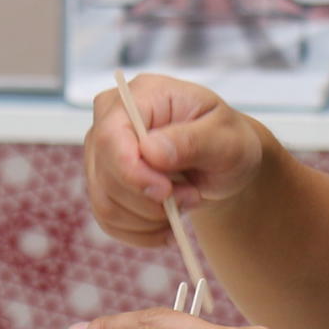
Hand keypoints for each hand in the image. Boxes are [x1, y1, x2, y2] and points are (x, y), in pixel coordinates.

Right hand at [83, 74, 267, 248]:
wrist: (223, 163)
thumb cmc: (227, 141)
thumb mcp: (227, 138)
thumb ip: (193, 141)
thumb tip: (150, 150)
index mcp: (141, 95)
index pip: (111, 135)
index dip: (132, 171)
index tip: (166, 192)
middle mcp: (111, 120)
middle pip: (105, 174)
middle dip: (151, 200)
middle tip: (192, 196)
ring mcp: (101, 153)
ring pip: (106, 204)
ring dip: (150, 218)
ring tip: (185, 202)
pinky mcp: (102, 183)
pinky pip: (109, 221)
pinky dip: (142, 232)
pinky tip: (167, 224)